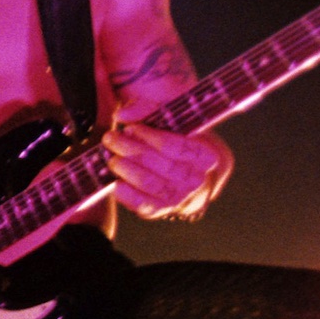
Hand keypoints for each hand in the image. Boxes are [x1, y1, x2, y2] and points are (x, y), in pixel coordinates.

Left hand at [104, 103, 224, 219]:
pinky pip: (146, 206)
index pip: (181, 148)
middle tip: (112, 139)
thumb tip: (122, 114)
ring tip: (111, 158)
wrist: (179, 171)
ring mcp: (182, 197)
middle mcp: (198, 179)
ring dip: (127, 170)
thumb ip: (149, 109)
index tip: (131, 128)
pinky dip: (129, 195)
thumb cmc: (172, 139)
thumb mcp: (168, 119)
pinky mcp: (162, 209)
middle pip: (165, 166)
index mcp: (207, 156)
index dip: (153, 138)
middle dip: (133, 151)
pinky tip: (115, 184)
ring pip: (153, 184)